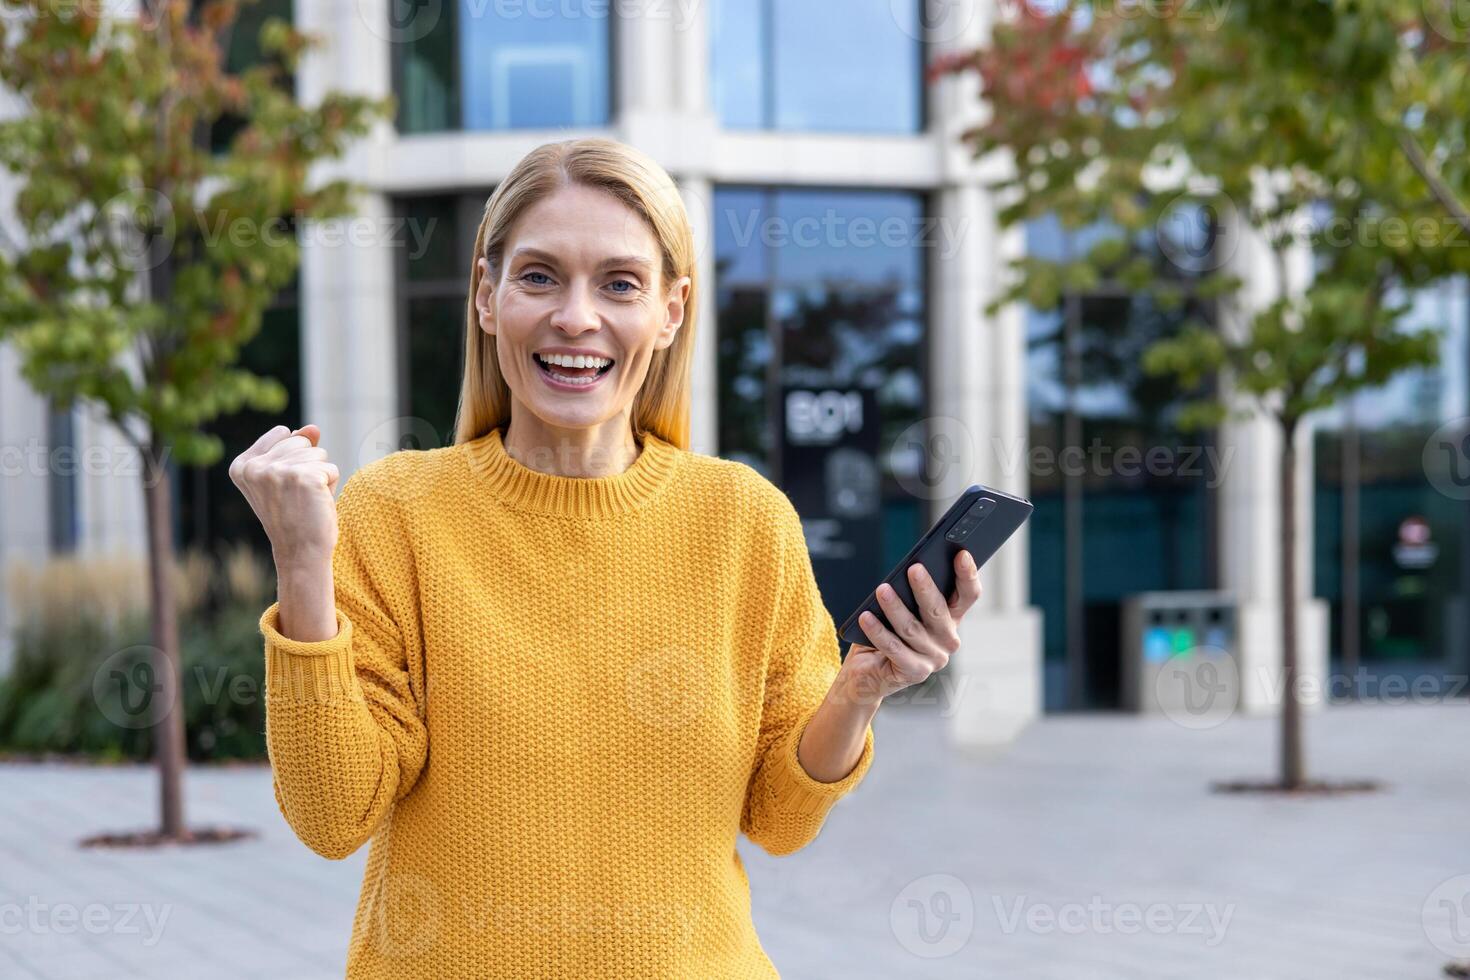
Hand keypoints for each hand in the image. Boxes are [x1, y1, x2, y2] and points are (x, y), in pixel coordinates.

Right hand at [229, 423, 340, 569]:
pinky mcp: (304, 478)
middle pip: (301, 441)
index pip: (283, 434)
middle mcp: (255, 467)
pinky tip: (316, 504)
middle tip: (297, 497)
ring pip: (318, 453)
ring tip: (306, 501)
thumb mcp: (286, 477)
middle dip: (308, 466)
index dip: (292, 460)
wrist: (301, 552)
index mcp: (241, 465)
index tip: (282, 488)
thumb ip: (295, 446)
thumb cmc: (295, 515)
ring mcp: (278, 471)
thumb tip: (313, 428)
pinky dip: (331, 485)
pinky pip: (331, 468)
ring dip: (320, 476)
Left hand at [840, 551, 981, 703]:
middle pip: (938, 610)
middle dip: (925, 588)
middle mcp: (948, 639)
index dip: (967, 574)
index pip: (968, 594)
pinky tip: (866, 617)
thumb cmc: (888, 631)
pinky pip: (894, 648)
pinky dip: (878, 631)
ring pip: (912, 628)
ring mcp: (934, 658)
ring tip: (882, 590)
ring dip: (895, 607)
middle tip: (913, 568)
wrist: (869, 671)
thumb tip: (910, 569)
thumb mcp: (904, 608)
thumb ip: (912, 593)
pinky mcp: (915, 672)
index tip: (961, 554)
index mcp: (951, 618)